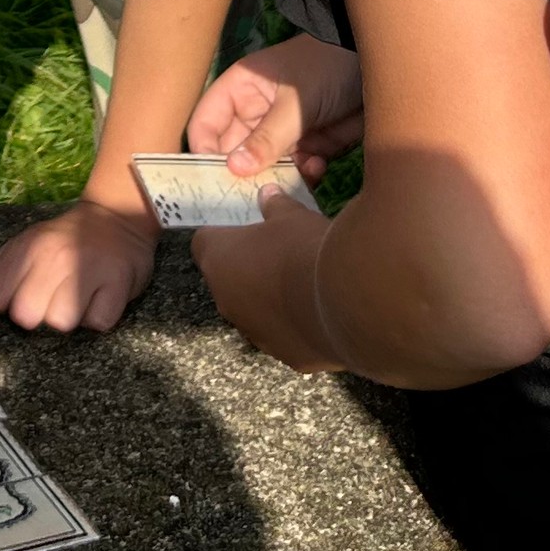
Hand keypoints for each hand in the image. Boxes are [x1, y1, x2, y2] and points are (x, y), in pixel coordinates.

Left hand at [0, 199, 156, 332]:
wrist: (115, 218)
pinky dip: (98, 317)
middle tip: (52, 300)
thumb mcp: (24, 244)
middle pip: (26, 317)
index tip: (21, 296)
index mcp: (27, 247)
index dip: (5, 305)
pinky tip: (99, 298)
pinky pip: (97, 323)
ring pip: (61, 324)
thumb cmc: (63, 240)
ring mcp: (88, 269)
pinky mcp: (119, 284)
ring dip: (70, 318)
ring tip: (79, 297)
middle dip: (37, 316)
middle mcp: (55, 256)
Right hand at [185, 33, 362, 180]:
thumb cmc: (329, 69)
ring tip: (294, 176)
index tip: (212, 180)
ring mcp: (280, 133)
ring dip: (276, 178)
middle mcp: (254, 114)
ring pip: (263, 168)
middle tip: (251, 197)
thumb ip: (266, 138)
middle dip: (241, 175)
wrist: (382, 70)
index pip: (206, 124)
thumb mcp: (296, 102)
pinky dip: (303, 176)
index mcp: (240, 91)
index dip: (203, 151)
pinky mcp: (307, 148)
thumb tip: (233, 170)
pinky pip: (293, 172)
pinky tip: (319, 166)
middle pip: (232, 153)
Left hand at [193, 195, 338, 371]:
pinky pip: (284, 335)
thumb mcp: (293, 216)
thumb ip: (276, 206)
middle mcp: (226, 301)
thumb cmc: (306, 248)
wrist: (345, 301)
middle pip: (227, 279)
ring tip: (303, 285)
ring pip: (253, 311)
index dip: (223, 234)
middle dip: (247, 268)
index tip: (245, 228)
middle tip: (278, 254)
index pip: (203, 242)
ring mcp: (253, 333)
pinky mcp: (285, 356)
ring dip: (270, 300)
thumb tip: (268, 195)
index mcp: (219, 260)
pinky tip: (321, 311)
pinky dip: (296, 325)